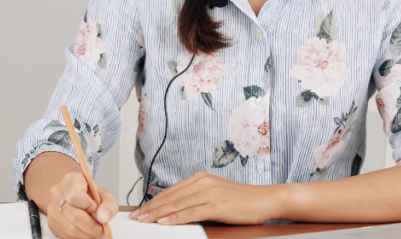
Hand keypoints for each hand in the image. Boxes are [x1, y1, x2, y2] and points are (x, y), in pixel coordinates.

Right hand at [46, 172, 117, 238]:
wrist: (80, 199)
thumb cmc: (91, 196)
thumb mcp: (105, 196)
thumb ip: (109, 205)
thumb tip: (103, 217)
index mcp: (71, 180)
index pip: (75, 196)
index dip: (89, 207)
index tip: (98, 212)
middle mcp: (58, 192)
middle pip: (72, 214)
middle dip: (91, 226)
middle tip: (101, 231)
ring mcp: (52, 208)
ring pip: (69, 228)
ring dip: (86, 234)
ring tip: (95, 233)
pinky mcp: (52, 221)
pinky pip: (65, 234)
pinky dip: (78, 237)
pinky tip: (85, 232)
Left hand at [130, 172, 281, 225]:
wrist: (265, 199)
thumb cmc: (240, 200)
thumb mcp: (215, 194)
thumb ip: (196, 198)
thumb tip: (174, 209)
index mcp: (200, 178)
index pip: (171, 191)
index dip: (153, 201)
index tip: (141, 210)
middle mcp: (202, 182)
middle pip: (170, 197)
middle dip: (151, 208)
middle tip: (136, 217)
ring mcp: (209, 192)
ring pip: (177, 204)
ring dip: (158, 213)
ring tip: (144, 220)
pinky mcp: (216, 205)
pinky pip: (191, 212)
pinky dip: (175, 218)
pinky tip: (164, 222)